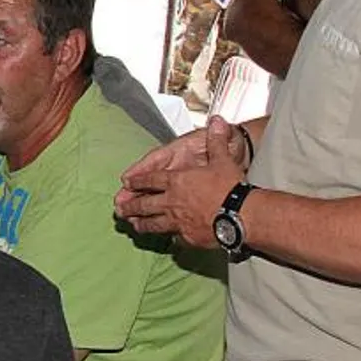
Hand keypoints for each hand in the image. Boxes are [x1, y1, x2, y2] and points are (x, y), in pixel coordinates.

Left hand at [114, 117, 248, 246]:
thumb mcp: (223, 159)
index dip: (138, 181)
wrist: (241, 215)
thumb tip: (218, 120)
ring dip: (142, 224)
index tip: (126, 183)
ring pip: (153, 224)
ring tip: (134, 225)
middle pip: (144, 204)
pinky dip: (171, 238)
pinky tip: (169, 240)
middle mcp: (172, 202)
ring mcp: (178, 222)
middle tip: (119, 209)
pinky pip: (175, 238)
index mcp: (177, 182)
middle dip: (130, 206)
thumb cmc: (231, 186)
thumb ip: (217, 140)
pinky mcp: (188, 238)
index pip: (151, 180)